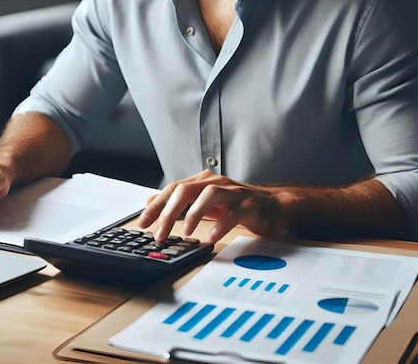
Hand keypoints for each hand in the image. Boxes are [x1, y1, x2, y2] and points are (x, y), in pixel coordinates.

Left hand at [137, 170, 291, 243]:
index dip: (156, 206)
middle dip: (169, 212)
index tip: (143, 223)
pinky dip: (220, 225)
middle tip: (159, 234)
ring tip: (186, 232)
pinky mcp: (249, 206)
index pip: (173, 189)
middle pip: (186, 190)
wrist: (273, 206)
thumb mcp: (204, 202)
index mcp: (203, 181)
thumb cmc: (237, 205)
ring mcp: (234, 193)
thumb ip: (180, 201)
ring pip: (209, 195)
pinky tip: (212, 237)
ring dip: (194, 214)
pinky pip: (233, 213)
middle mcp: (216, 183)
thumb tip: (151, 201)